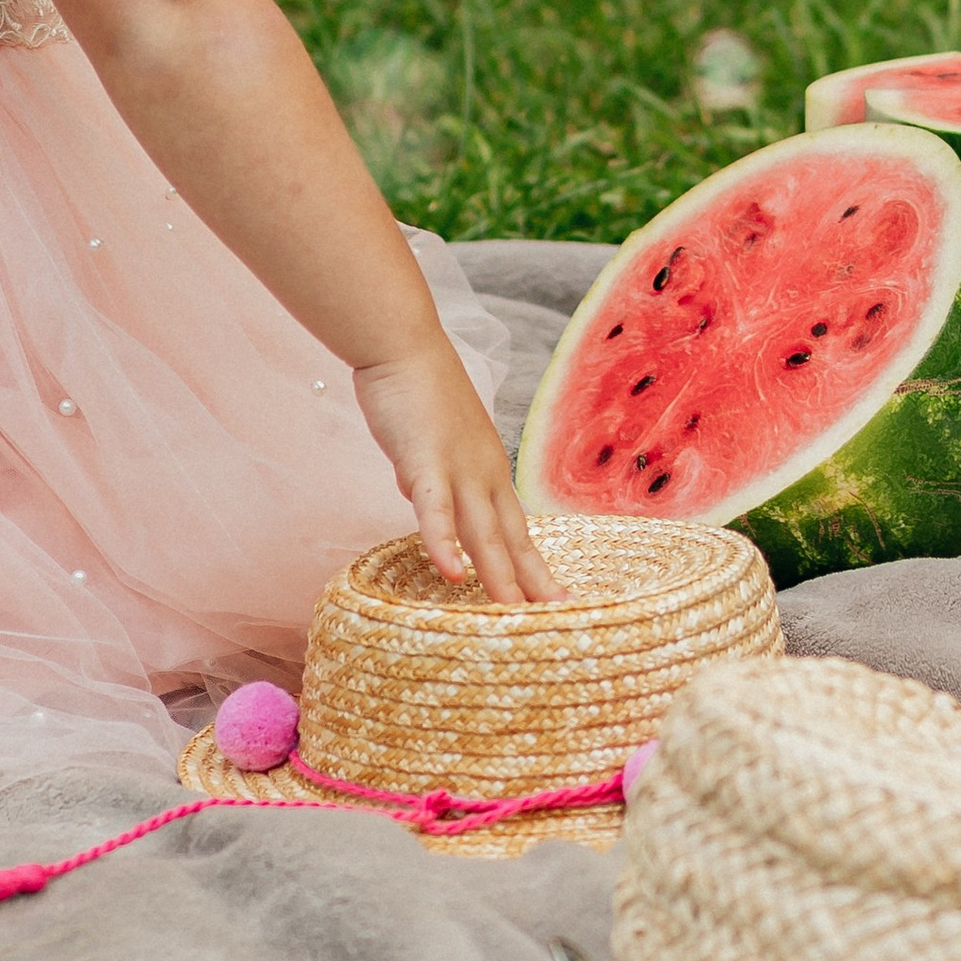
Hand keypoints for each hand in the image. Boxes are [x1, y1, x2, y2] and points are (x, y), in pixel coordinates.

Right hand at [352, 337, 557, 605]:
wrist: (403, 342)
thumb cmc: (415, 387)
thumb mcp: (431, 441)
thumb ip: (431, 473)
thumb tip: (419, 497)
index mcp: (488, 468)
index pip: (516, 527)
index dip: (533, 565)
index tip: (555, 599)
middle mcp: (483, 472)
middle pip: (512, 537)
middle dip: (532, 582)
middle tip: (558, 618)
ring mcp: (457, 468)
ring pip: (482, 532)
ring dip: (498, 576)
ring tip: (514, 615)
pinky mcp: (424, 462)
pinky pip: (436, 510)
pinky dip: (444, 543)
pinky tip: (452, 574)